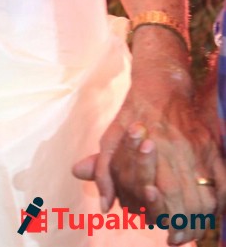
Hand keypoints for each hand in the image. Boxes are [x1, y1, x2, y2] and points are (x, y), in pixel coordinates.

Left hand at [73, 75, 225, 244]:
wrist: (159, 86)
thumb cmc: (131, 116)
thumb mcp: (110, 139)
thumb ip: (104, 172)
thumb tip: (105, 207)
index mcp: (151, 150)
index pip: (163, 194)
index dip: (165, 218)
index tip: (167, 236)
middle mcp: (177, 151)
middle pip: (188, 200)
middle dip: (185, 225)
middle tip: (178, 239)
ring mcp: (197, 150)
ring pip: (208, 195)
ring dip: (203, 218)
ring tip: (194, 230)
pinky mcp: (210, 147)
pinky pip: (223, 181)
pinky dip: (220, 200)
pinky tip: (212, 212)